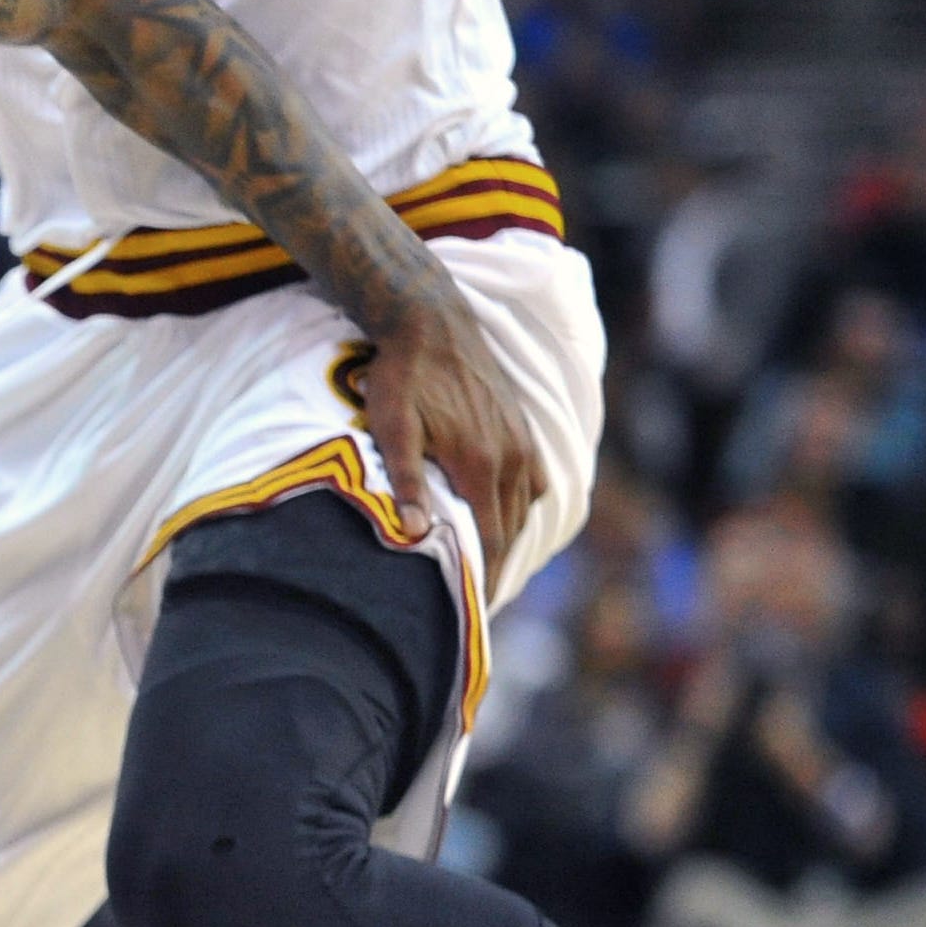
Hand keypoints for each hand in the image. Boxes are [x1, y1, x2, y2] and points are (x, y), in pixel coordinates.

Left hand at [356, 285, 545, 586]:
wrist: (430, 319)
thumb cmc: (402, 375)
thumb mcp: (393, 428)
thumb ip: (405, 482)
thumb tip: (418, 535)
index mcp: (480, 464)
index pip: (490, 537)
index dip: (485, 576)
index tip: (475, 608)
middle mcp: (509, 456)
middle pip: (509, 528)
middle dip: (497, 566)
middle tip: (479, 600)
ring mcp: (519, 439)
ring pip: (523, 505)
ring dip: (509, 537)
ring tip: (491, 568)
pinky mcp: (520, 424)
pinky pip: (532, 479)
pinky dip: (521, 504)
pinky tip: (504, 515)